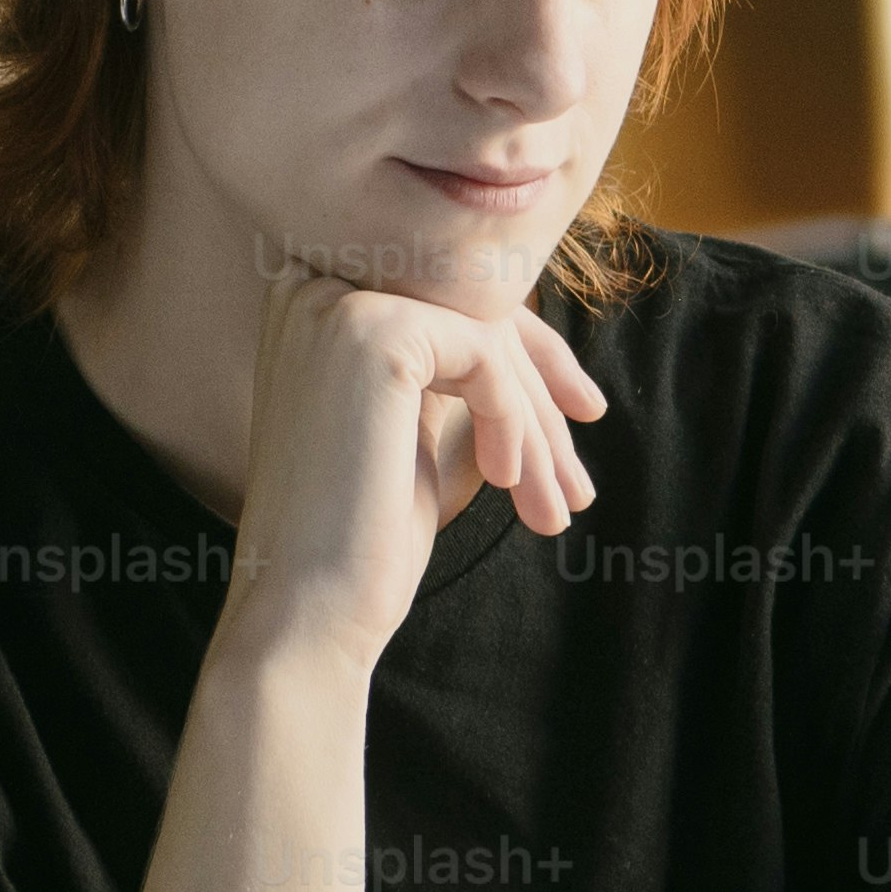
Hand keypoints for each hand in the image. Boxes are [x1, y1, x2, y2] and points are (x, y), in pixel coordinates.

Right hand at [218, 267, 604, 670]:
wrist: (308, 606)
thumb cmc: (361, 533)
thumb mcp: (413, 428)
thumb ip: (451, 367)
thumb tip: (537, 337)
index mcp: (315, 303)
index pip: (453, 301)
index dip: (530, 354)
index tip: (582, 413)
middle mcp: (313, 285)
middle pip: (476, 314)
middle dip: (544, 397)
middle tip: (579, 485)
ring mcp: (338, 302)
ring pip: (488, 337)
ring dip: (537, 424)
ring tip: (554, 504)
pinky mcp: (372, 331)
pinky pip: (486, 356)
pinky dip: (511, 420)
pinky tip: (502, 481)